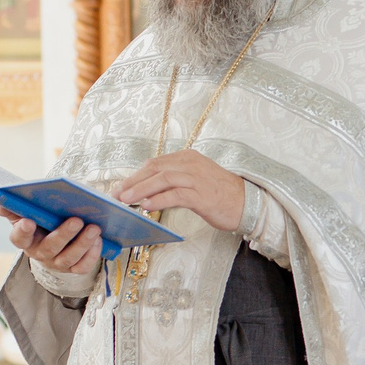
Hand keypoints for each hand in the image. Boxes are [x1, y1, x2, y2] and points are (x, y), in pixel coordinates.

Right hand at [11, 214, 101, 276]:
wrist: (52, 234)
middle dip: (63, 234)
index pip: (18, 237)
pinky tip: (98, 240)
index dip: (23, 230)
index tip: (28, 221)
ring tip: (94, 228)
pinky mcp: (72, 268)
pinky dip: (92, 255)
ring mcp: (56, 262)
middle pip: (50, 247)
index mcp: (24, 239)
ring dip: (82, 243)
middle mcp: (39, 253)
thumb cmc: (38, 219)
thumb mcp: (23, 211)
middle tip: (76, 220)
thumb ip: (10, 205)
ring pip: (68, 258)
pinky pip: (82, 266)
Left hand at [116, 148, 245, 231]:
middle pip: (155, 169)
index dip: (135, 176)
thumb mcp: (195, 181)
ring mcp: (197, 178)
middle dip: (133, 182)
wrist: (247, 203)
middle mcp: (191, 164)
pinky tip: (147, 206)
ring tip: (126, 200)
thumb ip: (174, 181)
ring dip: (141, 190)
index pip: (155, 163)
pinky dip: (159, 199)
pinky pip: (176, 195)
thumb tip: (148, 190)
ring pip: (162, 179)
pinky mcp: (202, 195)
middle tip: (117, 194)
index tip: (120, 187)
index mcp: (188, 158)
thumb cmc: (219, 194)